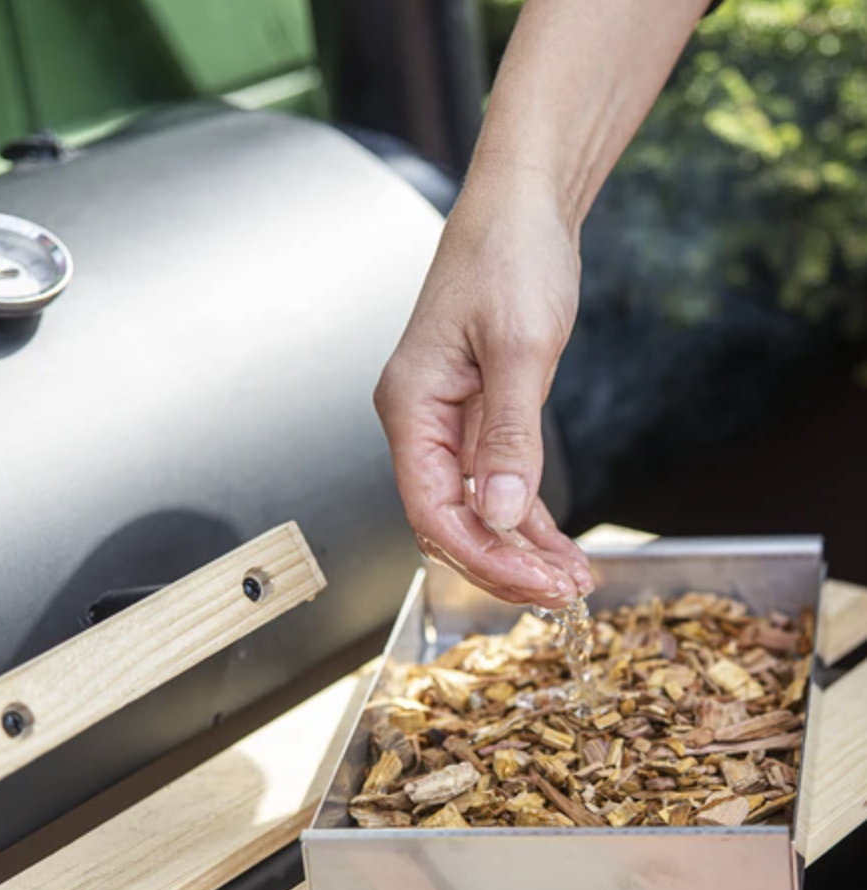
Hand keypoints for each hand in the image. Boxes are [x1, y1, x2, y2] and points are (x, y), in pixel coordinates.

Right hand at [374, 176, 593, 605]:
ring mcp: (448, 422)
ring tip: (569, 579)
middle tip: (562, 591)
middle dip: (503, 562)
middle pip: (449, 519)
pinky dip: (526, 516)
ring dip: (519, 548)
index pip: (431, 509)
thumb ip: (509, 438)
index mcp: (411, 407)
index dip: (483, 556)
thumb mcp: (518, 348)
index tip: (537, 583)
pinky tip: (557, 543)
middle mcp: (420, 422)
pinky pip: (495, 482)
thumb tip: (504, 516)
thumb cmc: (508, 257)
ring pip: (474, 508)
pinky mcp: (477, 415)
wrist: (521, 206)